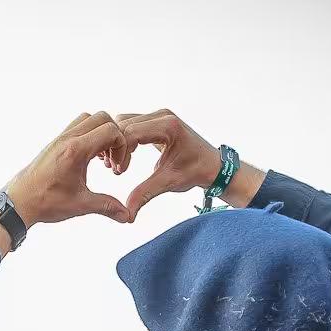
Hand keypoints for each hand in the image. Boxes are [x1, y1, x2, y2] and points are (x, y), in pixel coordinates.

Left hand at [3, 113, 130, 225]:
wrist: (18, 202)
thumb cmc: (44, 202)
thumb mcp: (80, 205)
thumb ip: (107, 206)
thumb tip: (126, 215)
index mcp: (75, 150)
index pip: (111, 131)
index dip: (122, 146)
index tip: (116, 167)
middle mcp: (67, 139)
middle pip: (102, 118)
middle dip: (114, 136)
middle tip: (112, 160)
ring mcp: (60, 138)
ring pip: (88, 119)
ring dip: (101, 133)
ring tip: (101, 159)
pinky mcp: (55, 143)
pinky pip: (77, 127)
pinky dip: (89, 136)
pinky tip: (89, 159)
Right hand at [109, 109, 258, 217]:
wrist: (213, 165)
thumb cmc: (197, 171)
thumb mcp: (169, 182)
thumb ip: (146, 194)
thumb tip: (127, 214)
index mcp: (168, 126)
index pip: (131, 132)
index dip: (120, 153)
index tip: (120, 172)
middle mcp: (162, 115)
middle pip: (124, 124)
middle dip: (116, 147)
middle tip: (117, 170)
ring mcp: (159, 116)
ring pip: (124, 122)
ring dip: (118, 143)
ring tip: (120, 164)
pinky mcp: (156, 120)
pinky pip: (131, 124)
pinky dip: (124, 139)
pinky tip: (125, 157)